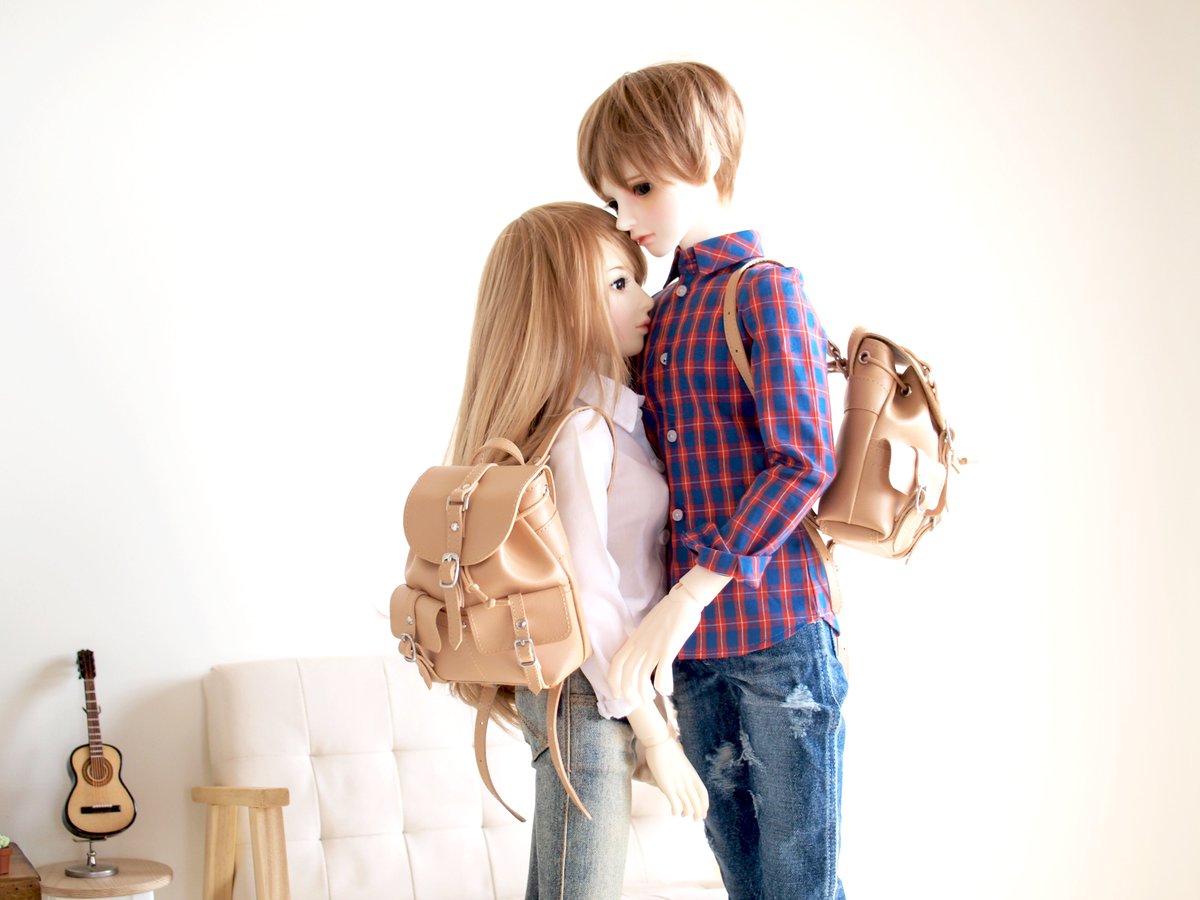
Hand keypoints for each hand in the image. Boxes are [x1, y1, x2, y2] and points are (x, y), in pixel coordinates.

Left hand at [610, 588, 701, 703]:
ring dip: (643, 692)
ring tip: (647, 699)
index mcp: (634, 639)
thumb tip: (642, 652)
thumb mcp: (648, 626)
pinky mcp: (668, 648)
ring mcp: (653, 647)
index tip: (616, 692)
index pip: (616, 662)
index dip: (614, 680)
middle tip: (633, 701)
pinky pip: (662, 672)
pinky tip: (667, 691)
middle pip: (626, 673)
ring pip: (642, 676)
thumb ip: (643, 640)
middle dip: (627, 691)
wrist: (683, 600)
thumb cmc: (668, 613)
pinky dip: (663, 684)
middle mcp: (640, 644)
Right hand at [642, 737, 708, 819]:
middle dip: (698, 813)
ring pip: (688, 805)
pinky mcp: (667, 785)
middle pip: (697, 802)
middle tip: (696, 819)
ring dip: (687, 813)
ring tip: (684, 815)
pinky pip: (675, 803)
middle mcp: (688, 781)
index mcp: (692, 774)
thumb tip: (682, 780)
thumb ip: (683, 774)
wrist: (659, 741)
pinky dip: (677, 811)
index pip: (703, 793)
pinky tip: (674, 813)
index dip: (705, 804)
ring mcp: (678, 784)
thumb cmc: (668, 750)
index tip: (704, 812)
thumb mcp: (681, 763)